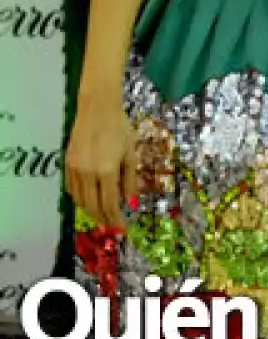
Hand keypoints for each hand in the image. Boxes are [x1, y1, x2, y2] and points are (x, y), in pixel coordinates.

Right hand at [64, 100, 136, 229]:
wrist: (97, 110)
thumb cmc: (120, 129)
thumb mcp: (131, 154)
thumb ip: (129, 180)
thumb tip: (130, 202)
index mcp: (106, 171)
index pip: (109, 204)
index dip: (115, 219)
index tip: (122, 229)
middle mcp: (87, 173)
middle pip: (92, 206)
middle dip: (103, 219)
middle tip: (112, 227)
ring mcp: (74, 169)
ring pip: (80, 200)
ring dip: (91, 212)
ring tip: (102, 217)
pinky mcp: (66, 164)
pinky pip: (71, 189)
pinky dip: (80, 199)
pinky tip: (88, 201)